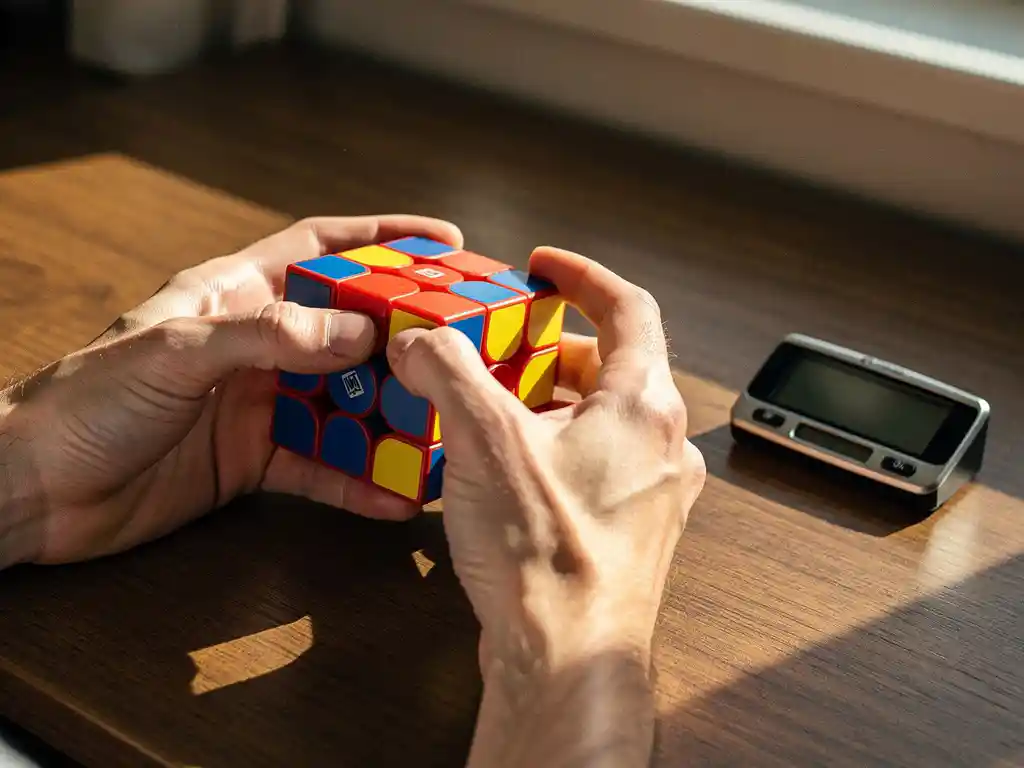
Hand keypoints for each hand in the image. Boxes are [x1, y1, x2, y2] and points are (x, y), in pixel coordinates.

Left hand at [0, 215, 461, 567]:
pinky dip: (357, 483)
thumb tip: (362, 334)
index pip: (320, 251)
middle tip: (463, 343)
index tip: (444, 243)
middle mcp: (254, 345)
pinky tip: (395, 499)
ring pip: (342, 401)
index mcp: (232, 295)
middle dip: (403, 334)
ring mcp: (257, 404)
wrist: (35, 490)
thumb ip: (271, 337)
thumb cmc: (88, 400)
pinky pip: (320, 468)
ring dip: (389, 415)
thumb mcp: (179, 352)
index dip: (382, 241)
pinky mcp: (253, 460)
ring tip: (442, 426)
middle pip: (345, 328)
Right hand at [386, 247, 705, 765]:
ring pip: (605, 419)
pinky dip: (557, 446)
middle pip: (614, 366)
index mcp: (643, 405)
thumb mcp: (484, 440)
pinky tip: (509, 467)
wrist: (566, 659)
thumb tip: (420, 341)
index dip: (582, 277)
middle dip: (552, 348)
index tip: (545, 267)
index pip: (629, 308)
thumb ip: (448, 372)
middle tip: (504, 346)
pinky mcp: (629, 530)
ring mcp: (652, 492)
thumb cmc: (546, 555)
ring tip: (496, 405)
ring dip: (552, 400)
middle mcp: (663, 445)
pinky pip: (597, 464)